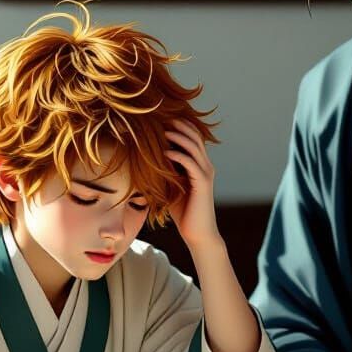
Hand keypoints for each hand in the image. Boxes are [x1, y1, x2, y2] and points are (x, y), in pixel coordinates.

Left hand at [165, 120, 218, 249]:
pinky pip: (191, 163)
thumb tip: (145, 162)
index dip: (180, 127)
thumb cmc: (183, 213)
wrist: (198, 233)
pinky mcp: (203, 183)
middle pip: (195, 137)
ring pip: (194, 146)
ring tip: (163, 131)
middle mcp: (205, 166)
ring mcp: (205, 173)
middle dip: (180, 126)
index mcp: (199, 166)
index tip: (162, 120)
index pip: (193, 138)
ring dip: (179, 137)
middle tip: (163, 117)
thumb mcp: (172, 187)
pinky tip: (165, 152)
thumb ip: (166, 173)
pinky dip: (179, 155)